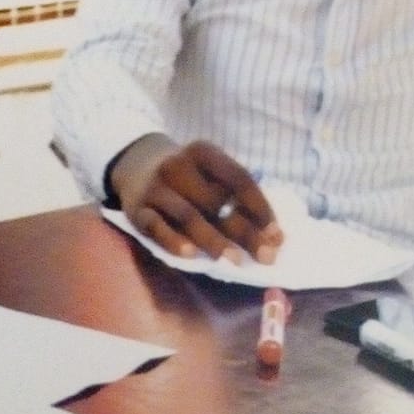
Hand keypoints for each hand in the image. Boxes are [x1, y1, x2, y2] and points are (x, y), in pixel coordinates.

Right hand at [110, 136, 282, 263]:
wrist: (136, 164)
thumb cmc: (188, 176)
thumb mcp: (210, 171)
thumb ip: (236, 196)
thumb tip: (273, 237)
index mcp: (202, 152)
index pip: (238, 179)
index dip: (261, 208)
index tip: (277, 235)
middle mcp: (176, 165)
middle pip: (216, 201)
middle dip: (244, 231)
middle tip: (267, 257)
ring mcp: (155, 187)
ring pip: (188, 216)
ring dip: (214, 240)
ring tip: (235, 261)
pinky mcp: (136, 209)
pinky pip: (155, 226)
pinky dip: (173, 240)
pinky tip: (190, 255)